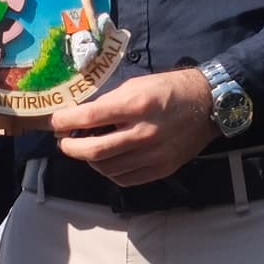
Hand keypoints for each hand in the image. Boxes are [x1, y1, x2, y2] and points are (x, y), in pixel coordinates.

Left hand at [49, 68, 212, 184]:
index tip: (55, 123)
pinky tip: (107, 161)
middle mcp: (143, 133)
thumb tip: (81, 116)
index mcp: (136, 105)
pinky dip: (109, 172)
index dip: (65, 122)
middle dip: (71, 147)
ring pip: (107, 168)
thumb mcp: (136, 85)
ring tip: (86, 150)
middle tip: (64, 142)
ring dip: (90, 160)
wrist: (208, 104)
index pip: (90, 118)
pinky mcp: (161, 169)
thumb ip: (109, 102)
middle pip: (94, 151)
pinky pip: (125, 179)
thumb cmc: (169, 89)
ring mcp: (153, 155)